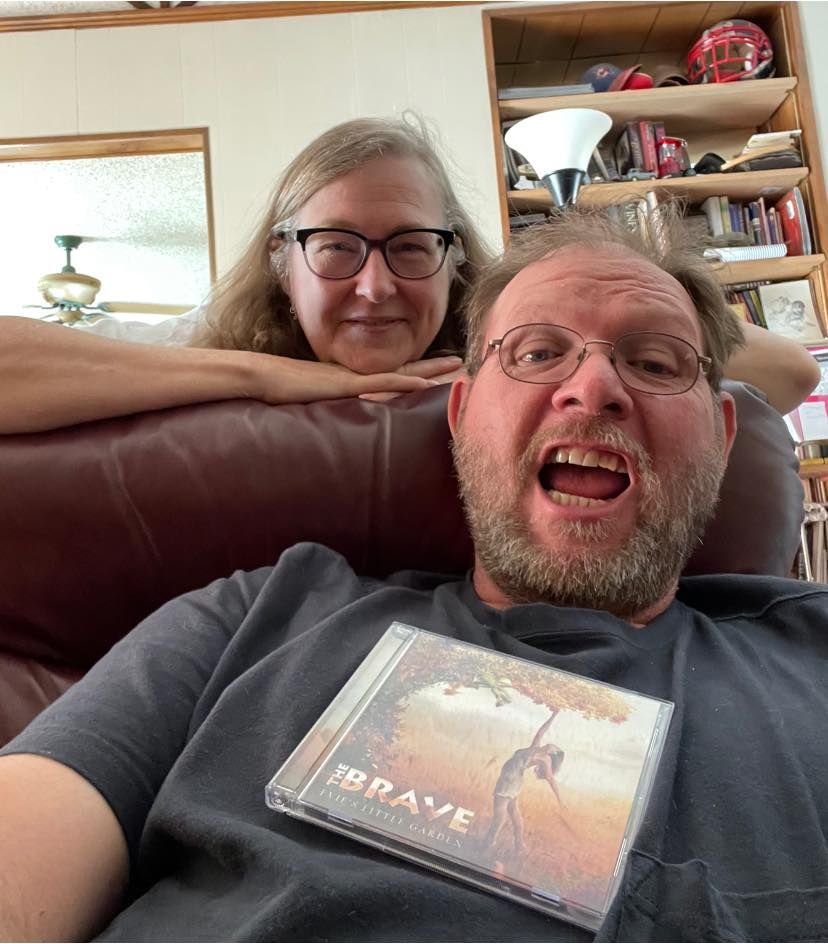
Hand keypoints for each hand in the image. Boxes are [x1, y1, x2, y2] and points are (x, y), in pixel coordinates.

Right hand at [250, 354, 451, 404]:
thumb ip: (327, 414)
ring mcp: (355, 378)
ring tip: (455, 367)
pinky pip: (384, 382)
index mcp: (350, 381)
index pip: (388, 376)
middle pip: (403, 369)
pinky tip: (426, 383)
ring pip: (401, 372)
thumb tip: (335, 432)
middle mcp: (357, 375)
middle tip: (459, 361)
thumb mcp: (310, 406)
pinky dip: (406, 382)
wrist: (261, 378)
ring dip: (429, 370)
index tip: (435, 372)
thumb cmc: (278, 394)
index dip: (413, 373)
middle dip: (432, 365)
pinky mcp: (348, 384)